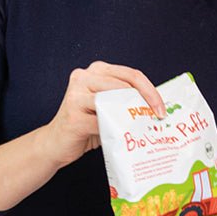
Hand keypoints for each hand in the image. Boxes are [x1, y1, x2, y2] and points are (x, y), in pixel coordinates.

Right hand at [36, 61, 165, 167]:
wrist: (55, 144)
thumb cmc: (85, 125)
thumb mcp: (106, 106)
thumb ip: (124, 100)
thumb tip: (156, 107)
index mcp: (95, 71)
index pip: (130, 74)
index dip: (150, 91)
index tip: (161, 108)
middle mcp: (83, 77)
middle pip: (125, 85)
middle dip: (146, 102)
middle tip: (158, 118)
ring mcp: (75, 95)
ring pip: (114, 101)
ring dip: (131, 116)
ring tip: (143, 127)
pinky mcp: (73, 117)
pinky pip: (103, 122)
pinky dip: (116, 131)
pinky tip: (123, 137)